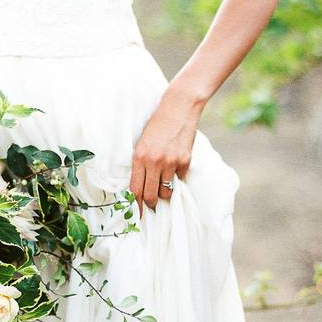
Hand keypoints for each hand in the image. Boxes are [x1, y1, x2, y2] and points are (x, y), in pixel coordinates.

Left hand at [129, 87, 203, 214]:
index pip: (135, 189)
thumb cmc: (157, 124)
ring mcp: (171, 162)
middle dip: (150, 205)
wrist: (178, 108)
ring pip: (166, 192)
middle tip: (150, 207)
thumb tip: (140, 185)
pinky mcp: (185, 161)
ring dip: (164, 194)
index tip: (137, 214)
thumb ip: (140, 163)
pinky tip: (174, 170)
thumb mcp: (142, 143)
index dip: (136, 205)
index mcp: (139, 157)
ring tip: (162, 190)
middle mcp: (154, 162)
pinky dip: (176, 179)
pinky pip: (179, 180)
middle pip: (150, 195)